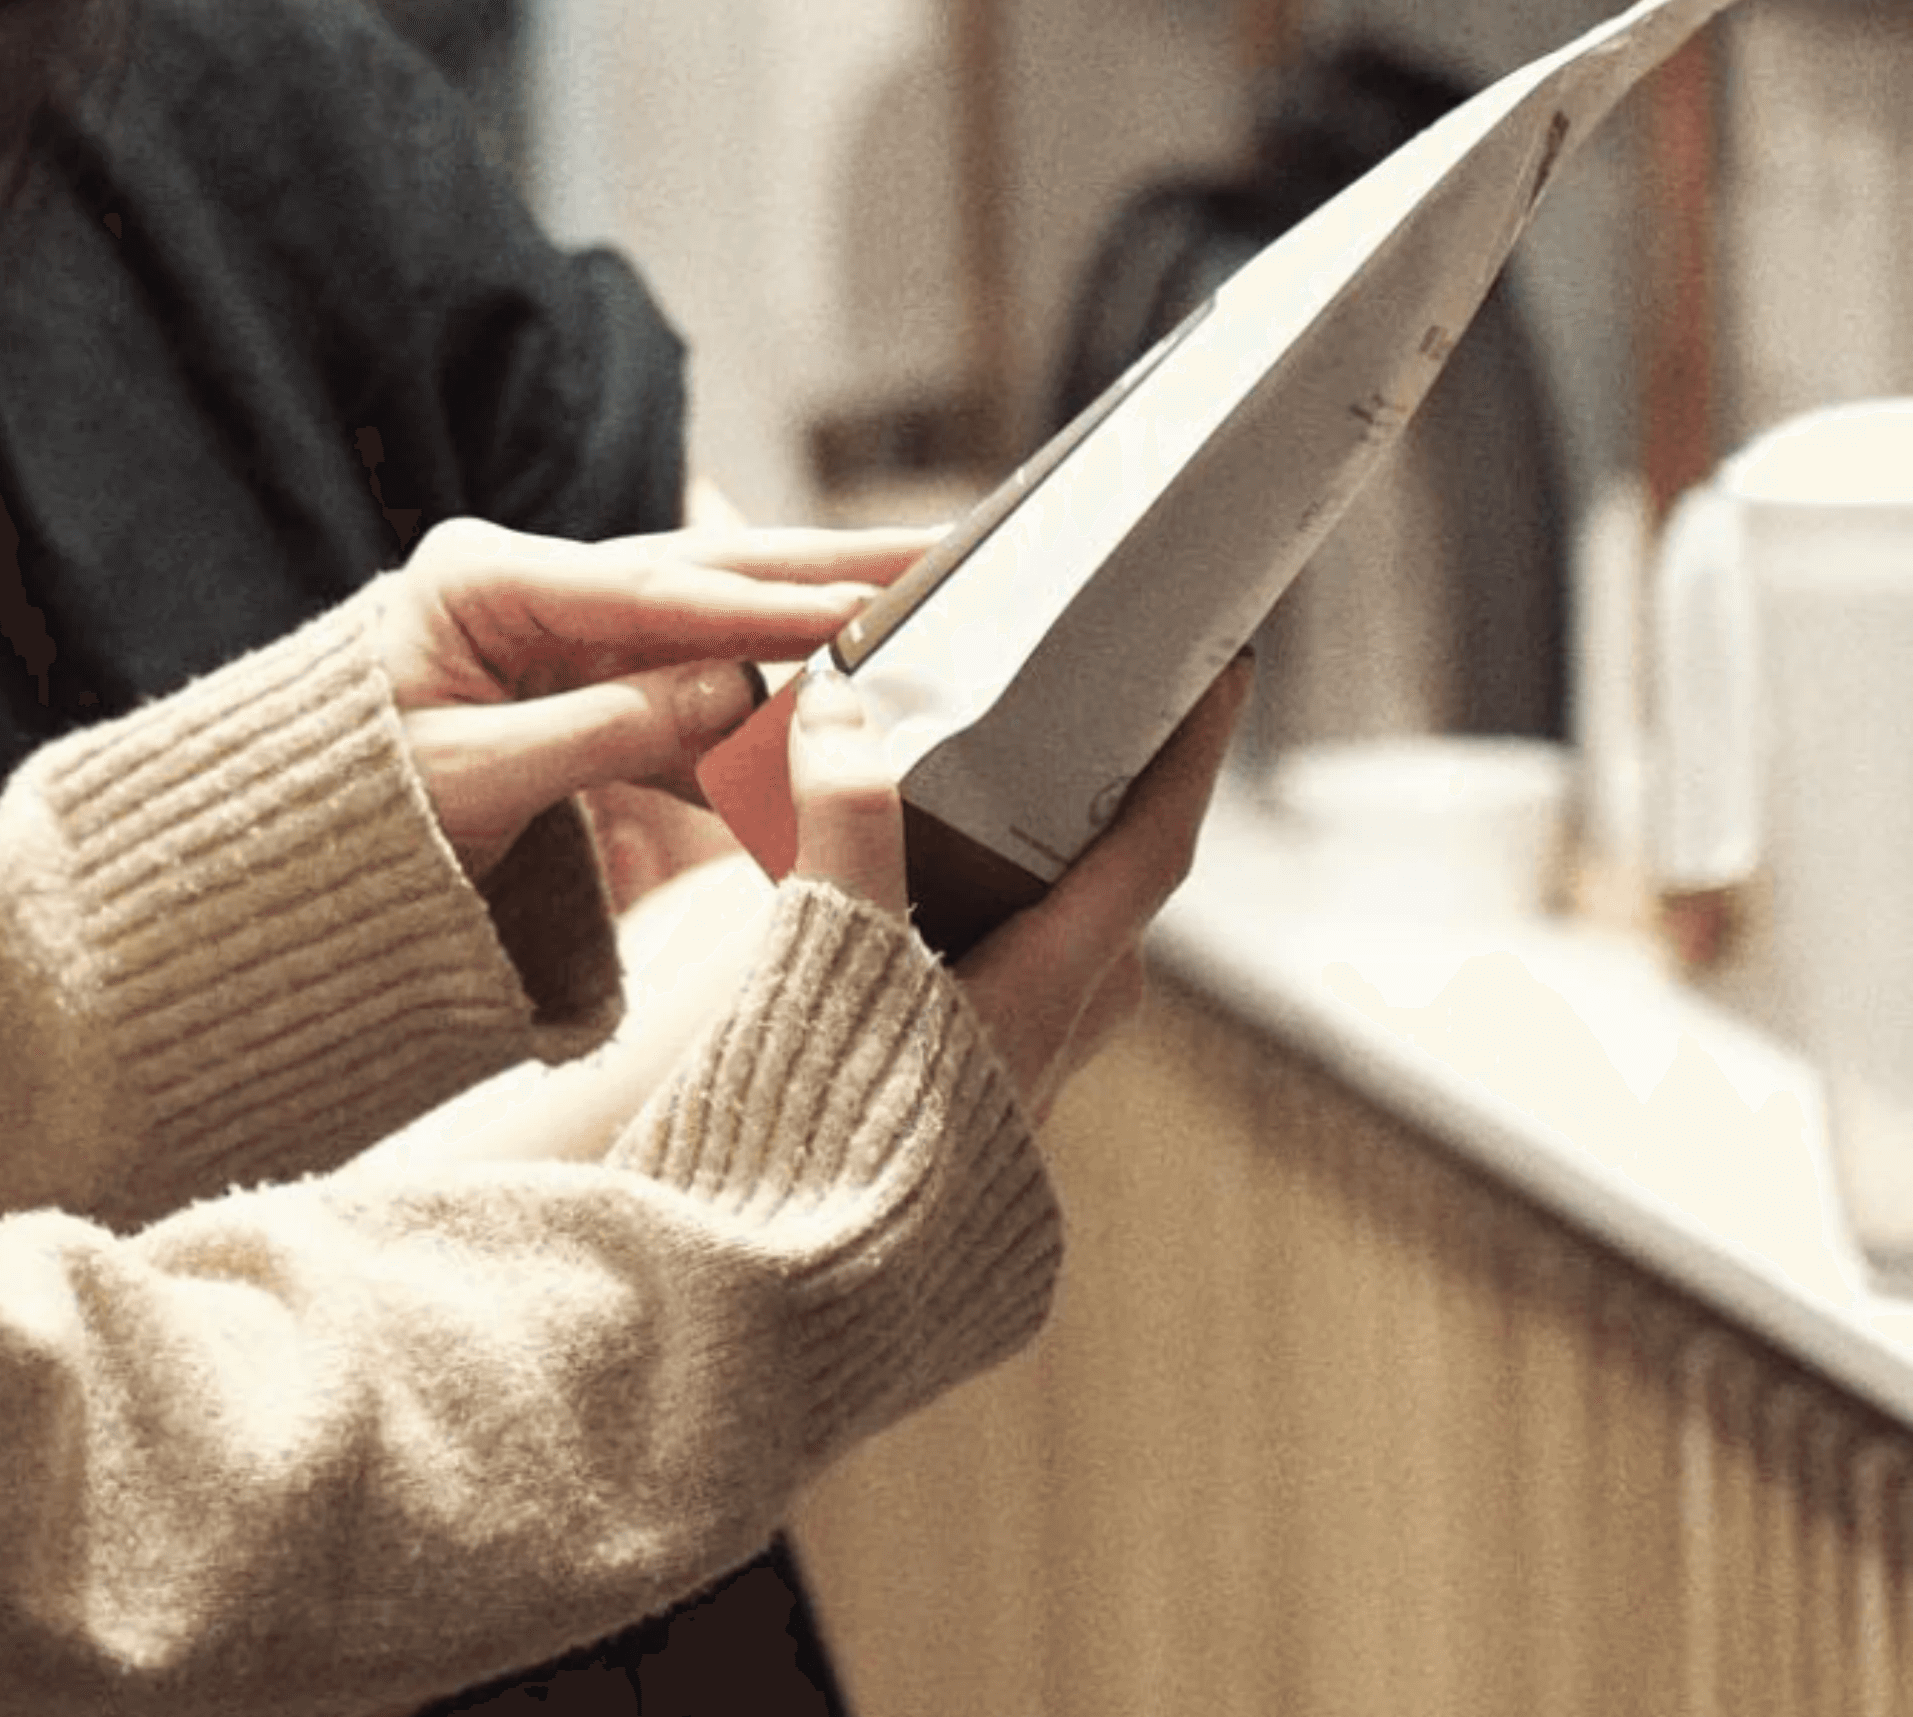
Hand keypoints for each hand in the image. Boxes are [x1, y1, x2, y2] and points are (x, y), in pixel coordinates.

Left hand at [373, 516, 924, 878]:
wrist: (277, 854)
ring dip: (812, 621)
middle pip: (698, 572)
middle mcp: (527, 581)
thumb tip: (740, 688)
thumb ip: (605, 732)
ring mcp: (557, 627)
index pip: (647, 590)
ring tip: (923, 600)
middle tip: (943, 545)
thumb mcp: (470, 781)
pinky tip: (842, 695)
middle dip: (823, 564)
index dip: (760, 606)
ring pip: (709, 621)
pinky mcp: (579, 681)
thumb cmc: (350, 813)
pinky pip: (685, 687)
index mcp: (480, 577)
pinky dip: (758, 703)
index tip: (861, 610)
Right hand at [782, 654, 1254, 1117]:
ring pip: (1040, 973)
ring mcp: (999, 1114)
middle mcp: (1045, 1057)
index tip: (1225, 670)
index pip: (1150, 850)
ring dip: (1007, 892)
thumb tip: (838, 703)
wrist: (773, 1326)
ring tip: (939, 822)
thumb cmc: (820, 1142)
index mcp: (1045, 1002)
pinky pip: (976, 1022)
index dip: (1189, 753)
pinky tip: (879, 944)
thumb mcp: (832, 957)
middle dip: (1089, 819)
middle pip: (1101, 912)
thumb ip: (843, 824)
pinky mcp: (950, 1154)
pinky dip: (947, 957)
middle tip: (1056, 732)